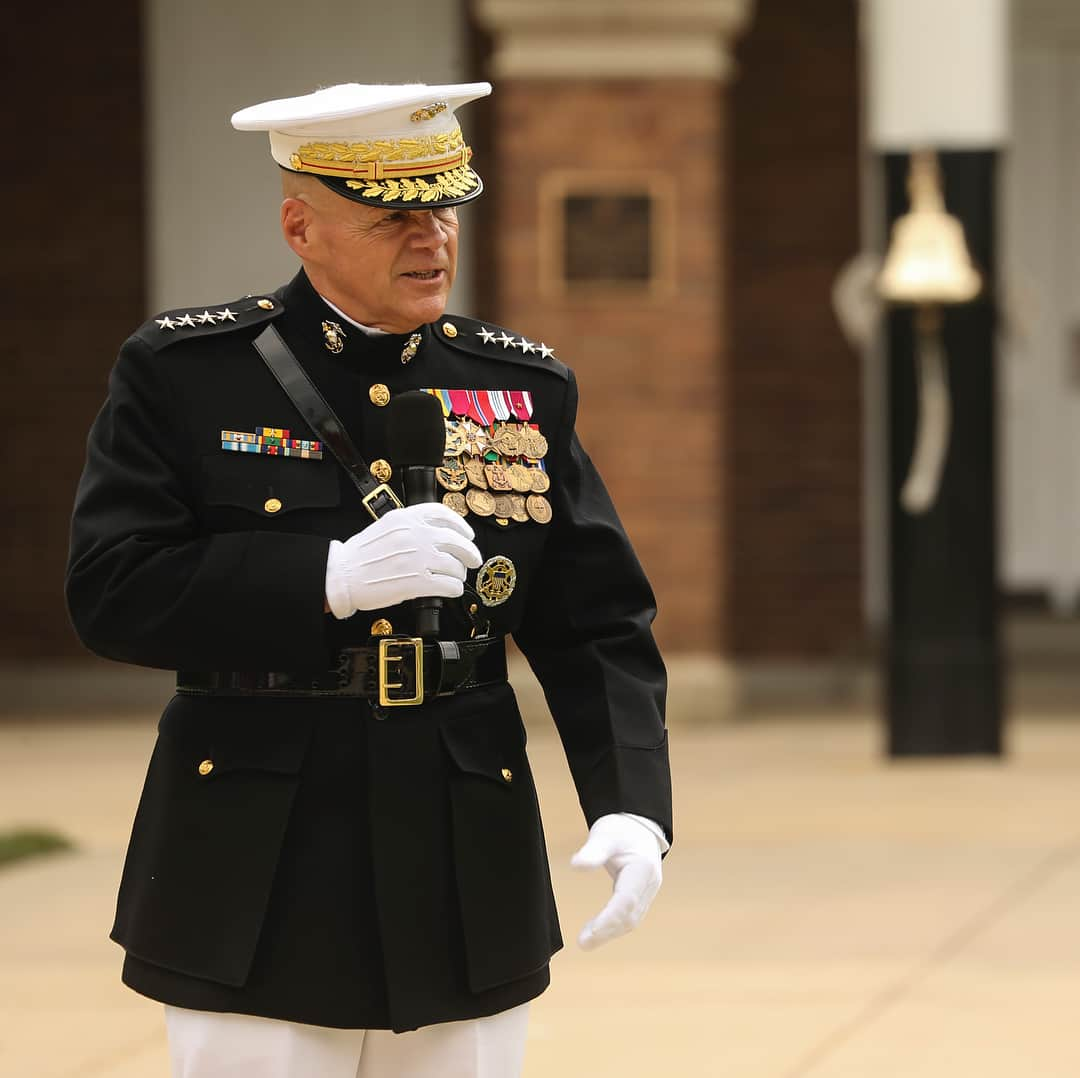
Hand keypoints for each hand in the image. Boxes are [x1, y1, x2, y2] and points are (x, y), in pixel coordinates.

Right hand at [325, 503, 482, 618]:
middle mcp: (415, 535)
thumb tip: (434, 533)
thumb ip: (410, 526)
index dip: (460, 525)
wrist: (341, 576)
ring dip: (459, 574)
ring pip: (455, 565)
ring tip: (456, 578)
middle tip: (473, 559)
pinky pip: (448, 585)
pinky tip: (451, 590)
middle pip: (456, 540)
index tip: (467, 534)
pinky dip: (454, 588)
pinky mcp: (417, 582)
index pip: (442, 514)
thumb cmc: (360, 555)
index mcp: (406, 518)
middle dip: (470, 552)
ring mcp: (418, 559)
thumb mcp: (385, 527)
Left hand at [571, 813, 663, 950]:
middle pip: (630, 916)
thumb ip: (593, 851)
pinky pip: (629, 916)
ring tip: (585, 940)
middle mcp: (649, 884)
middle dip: (607, 931)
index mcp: (643, 869)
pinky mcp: (642, 896)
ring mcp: (648, 891)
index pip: (626, 900)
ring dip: (610, 932)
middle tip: (582, 943)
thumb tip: (576, 865)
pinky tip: (596, 931)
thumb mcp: (605, 835)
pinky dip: (614, 926)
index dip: (609, 919)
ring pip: (631, 920)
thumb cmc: (621, 829)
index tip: (589, 933)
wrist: (638, 827)